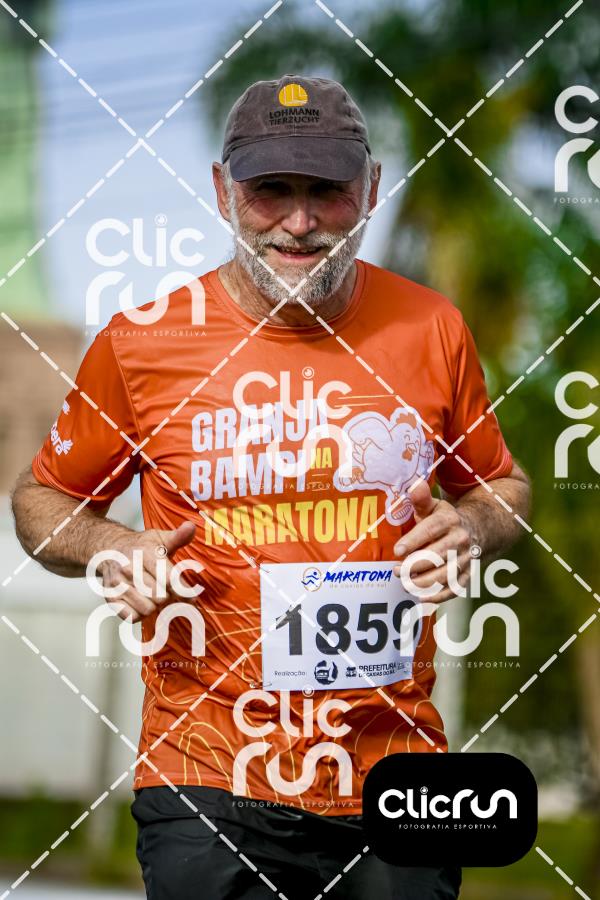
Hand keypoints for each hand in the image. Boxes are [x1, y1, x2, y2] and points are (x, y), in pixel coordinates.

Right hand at [96, 521, 196, 621]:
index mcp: (145, 552)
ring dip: (155, 606)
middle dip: (169, 597)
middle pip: (160, 597)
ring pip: (147, 609)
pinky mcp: (111, 597)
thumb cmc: (140, 546)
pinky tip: (141, 602)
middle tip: (168, 591)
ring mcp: (118, 584)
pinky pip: (132, 617)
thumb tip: (191, 526)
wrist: (109, 550)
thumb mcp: (160, 538)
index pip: (169, 578)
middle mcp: (129, 568)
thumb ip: (178, 536)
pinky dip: (140, 613)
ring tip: (154, 595)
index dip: (183, 590)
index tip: (192, 596)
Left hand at [393, 480, 471, 603]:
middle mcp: (461, 539)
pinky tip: (421, 596)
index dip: (414, 540)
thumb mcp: (434, 506)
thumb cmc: (445, 519)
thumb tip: (415, 485)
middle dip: (414, 565)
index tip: (397, 551)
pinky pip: (455, 588)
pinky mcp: (468, 573)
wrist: (477, 529)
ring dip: (423, 582)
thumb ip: (421, 499)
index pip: (431, 529)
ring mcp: (466, 558)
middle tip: (396, 570)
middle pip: (438, 555)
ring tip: (405, 583)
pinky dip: (439, 596)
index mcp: (450, 519)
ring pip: (446, 574)